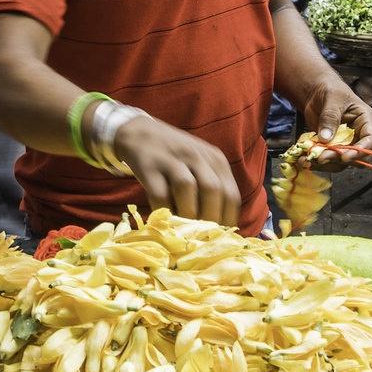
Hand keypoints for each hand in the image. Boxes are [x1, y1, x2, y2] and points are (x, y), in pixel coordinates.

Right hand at [112, 115, 241, 225]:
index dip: (228, 220)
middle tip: (202, 237)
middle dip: (210, 219)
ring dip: (187, 214)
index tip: (221, 237)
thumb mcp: (201, 165)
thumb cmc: (176, 158)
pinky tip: (164, 220)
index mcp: (216, 159)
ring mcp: (173, 160)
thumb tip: (220, 228)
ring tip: (184, 231)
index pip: (231, 194)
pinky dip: (163, 211)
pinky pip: (160, 193)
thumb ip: (213, 189)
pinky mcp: (150, 167)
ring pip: (187, 189)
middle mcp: (197, 157)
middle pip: (213, 191)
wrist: (140, 134)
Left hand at [299, 79, 371, 167]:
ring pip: (341, 162)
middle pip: (355, 155)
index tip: (345, 156)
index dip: (361, 150)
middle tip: (321, 157)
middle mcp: (358, 135)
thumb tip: (326, 137)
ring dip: (325, 163)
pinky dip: (316, 161)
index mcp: (366, 120)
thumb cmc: (331, 90)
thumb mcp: (332, 99)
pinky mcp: (332, 148)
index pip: (371, 140)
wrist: (317, 93)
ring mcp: (345, 143)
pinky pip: (328, 159)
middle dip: (338, 158)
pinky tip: (304, 158)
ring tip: (308, 158)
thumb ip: (330, 117)